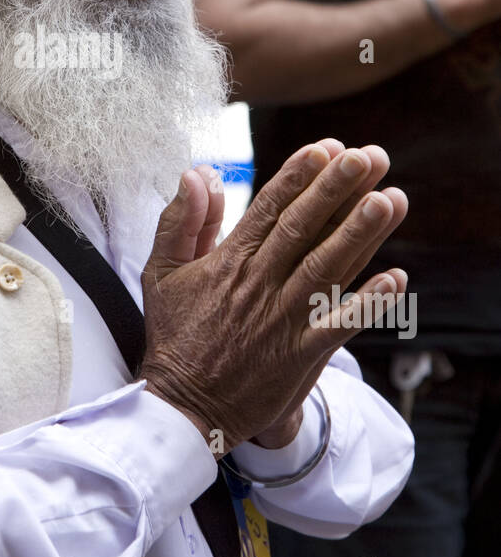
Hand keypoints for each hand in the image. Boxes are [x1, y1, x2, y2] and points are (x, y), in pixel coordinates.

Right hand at [139, 140, 407, 452]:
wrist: (182, 408)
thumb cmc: (175, 335)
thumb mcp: (161, 272)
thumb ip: (181, 220)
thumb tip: (197, 173)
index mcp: (228, 262)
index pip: (269, 209)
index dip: (299, 177)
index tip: (327, 147)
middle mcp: (258, 285)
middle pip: (303, 230)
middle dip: (337, 190)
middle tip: (369, 157)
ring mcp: (281, 321)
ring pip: (325, 269)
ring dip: (359, 235)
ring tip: (389, 200)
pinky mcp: (298, 356)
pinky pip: (337, 326)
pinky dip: (367, 304)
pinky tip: (396, 279)